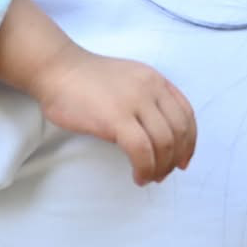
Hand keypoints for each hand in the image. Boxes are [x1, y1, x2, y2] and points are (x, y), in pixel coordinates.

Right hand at [31, 48, 195, 186]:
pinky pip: (142, 151)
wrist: (57, 69)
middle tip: (163, 174)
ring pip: (164, 143)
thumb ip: (146, 97)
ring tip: (148, 177)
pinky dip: (144, 168)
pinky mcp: (116, 118)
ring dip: (160, 167)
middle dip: (175, 159)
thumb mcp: (128, 78)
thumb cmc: (86, 78)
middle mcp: (150, 88)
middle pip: (178, 131)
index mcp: (154, 79)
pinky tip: (137, 176)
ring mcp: (134, 102)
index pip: (186, 113)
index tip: (183, 160)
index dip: (190, 142)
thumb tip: (159, 134)